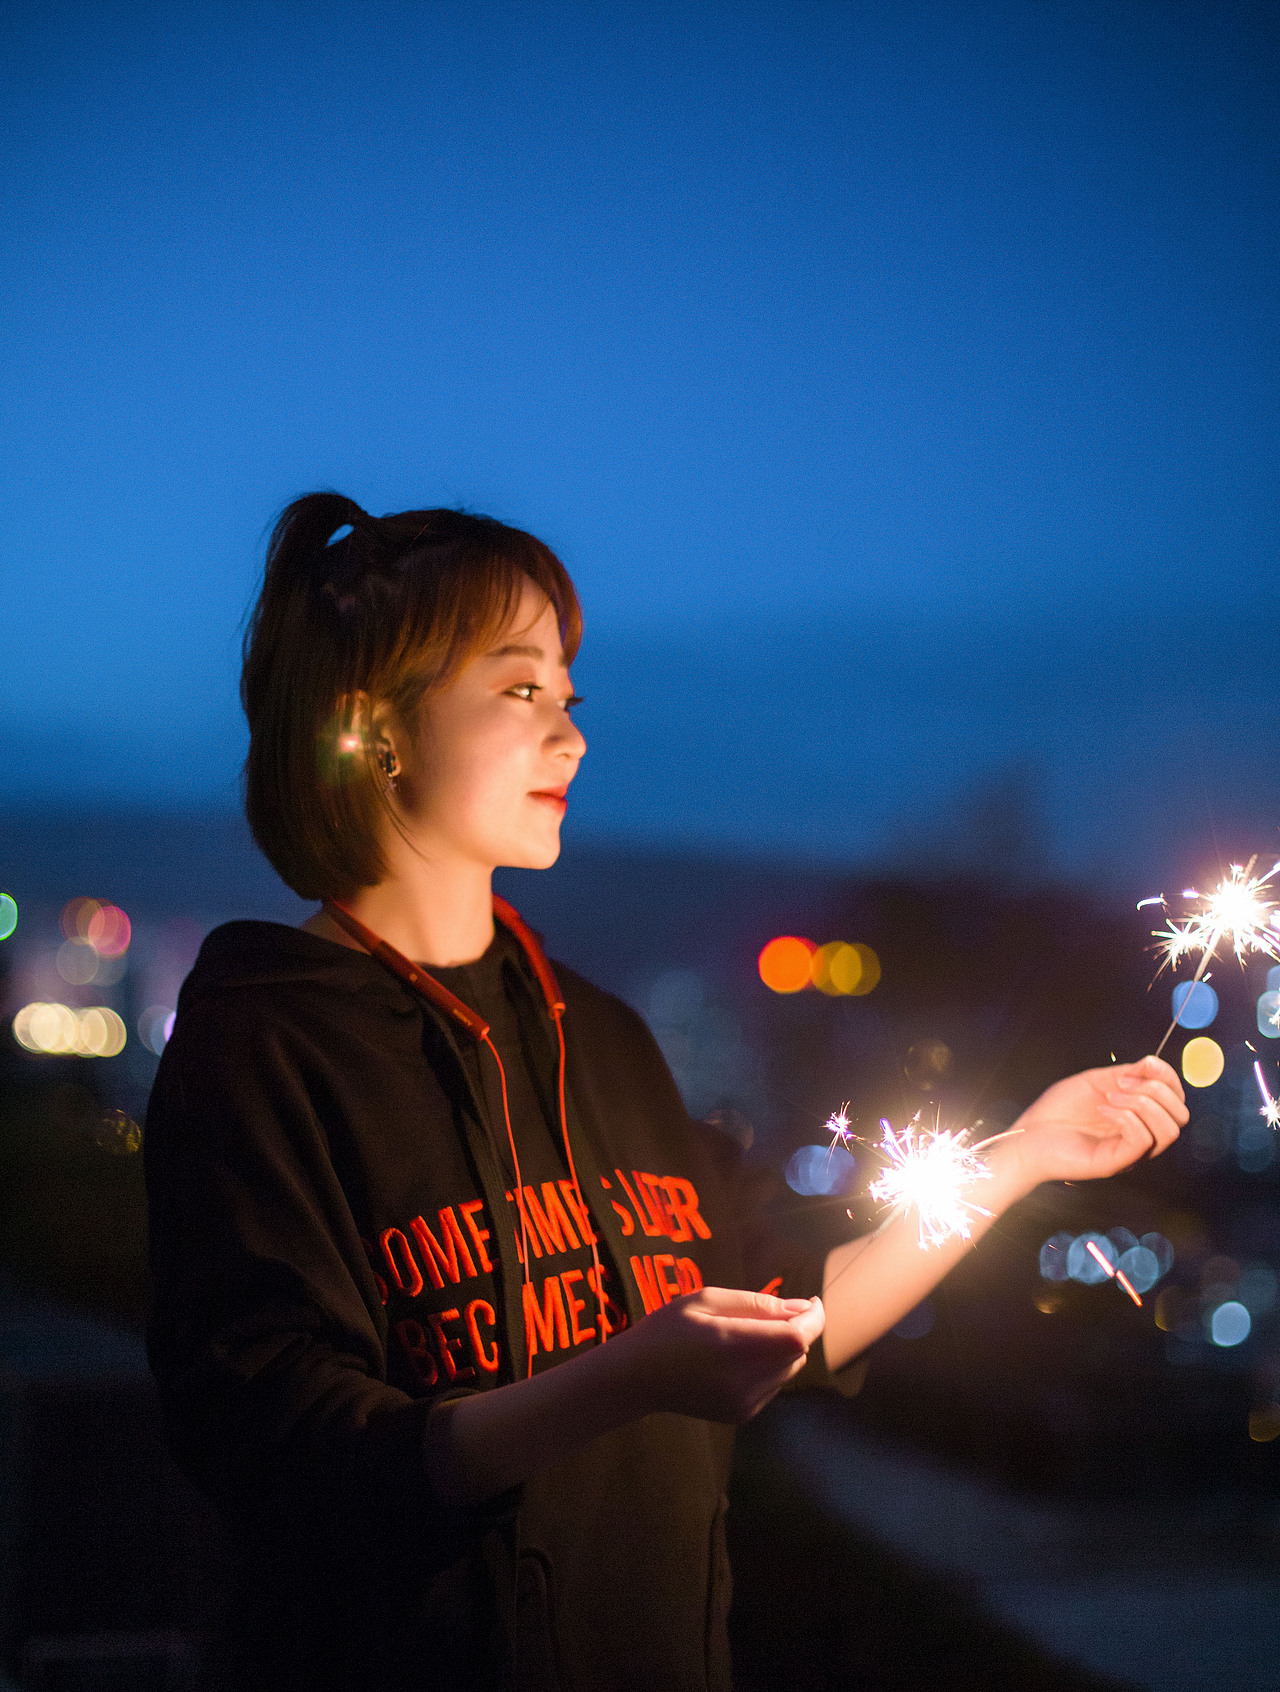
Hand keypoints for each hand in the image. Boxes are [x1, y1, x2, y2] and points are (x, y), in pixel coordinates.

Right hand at [621, 1286, 825, 1424]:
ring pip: (788, 1371)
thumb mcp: (706, 1299)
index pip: (797, 1337)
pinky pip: (773, 1386)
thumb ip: (757, 1304)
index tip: (812, 1301)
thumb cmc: (668, 1328)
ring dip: (782, 1350)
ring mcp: (744, 1403)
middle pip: (797, 1353)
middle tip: (769, 1313)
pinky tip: (737, 1359)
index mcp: (734, 1347)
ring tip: (747, 1335)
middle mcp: (744, 1381)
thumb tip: (801, 1308)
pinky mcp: (742, 1415)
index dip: (814, 1318)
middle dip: (795, 1330)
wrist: (637, 1377)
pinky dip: (768, 1368)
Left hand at [1003, 1055, 1186, 1189]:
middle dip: (1158, 1089)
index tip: (1144, 1063)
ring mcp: (1131, 1152)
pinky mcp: (1116, 1162)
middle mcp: (1141, 1136)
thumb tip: (1152, 1064)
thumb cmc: (1058, 1110)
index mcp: (1140, 1116)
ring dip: (1143, 1104)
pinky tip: (1103, 1109)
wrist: (1027, 1135)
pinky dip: (1126, 1117)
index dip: (1168, 1076)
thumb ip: (1126, 1074)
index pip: (1176, 1099)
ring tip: (1111, 1097)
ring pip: (1169, 1129)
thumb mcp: (1096, 1082)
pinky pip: (1142, 1140)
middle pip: (1180, 1114)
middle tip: (1120, 1083)